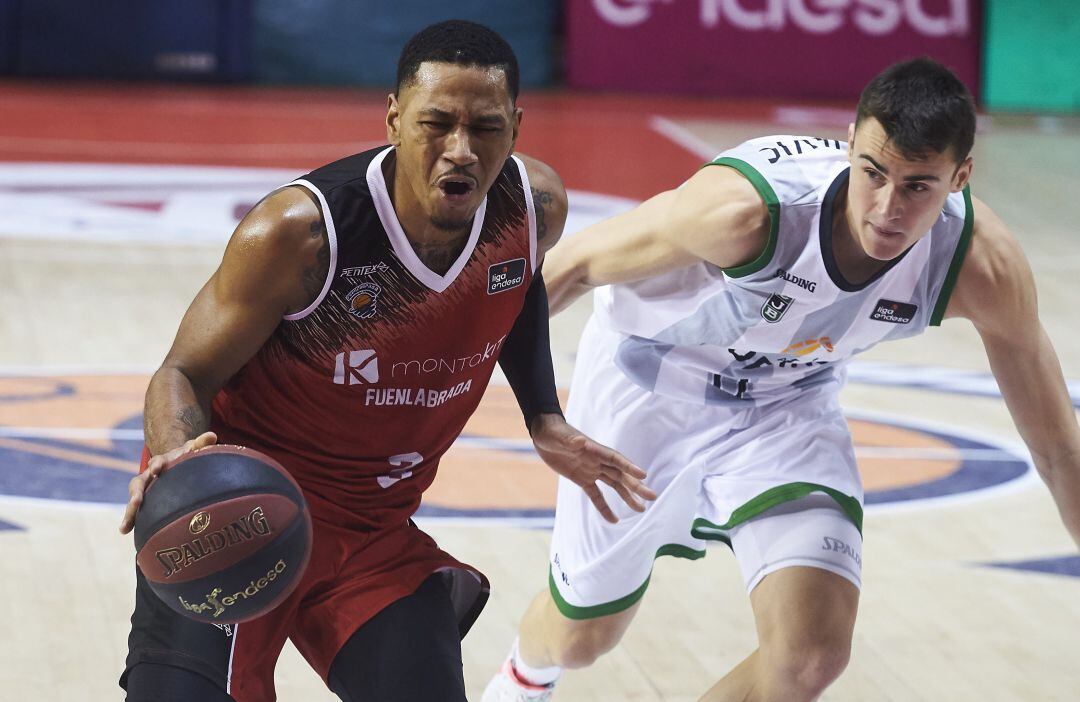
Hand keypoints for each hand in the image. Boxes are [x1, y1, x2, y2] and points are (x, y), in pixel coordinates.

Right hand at [118, 431, 217, 533]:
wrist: (174, 460)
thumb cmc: (187, 456)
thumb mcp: (193, 448)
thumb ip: (201, 443)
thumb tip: (212, 435)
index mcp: (162, 462)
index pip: (157, 462)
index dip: (157, 465)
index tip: (156, 470)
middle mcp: (149, 475)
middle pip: (139, 483)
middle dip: (136, 493)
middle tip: (136, 501)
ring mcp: (146, 488)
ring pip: (134, 498)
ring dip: (130, 511)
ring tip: (125, 525)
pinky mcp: (145, 500)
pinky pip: (136, 510)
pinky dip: (129, 520)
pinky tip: (124, 530)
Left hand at [529, 414, 656, 522]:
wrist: (544, 435)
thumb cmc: (553, 432)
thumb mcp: (559, 437)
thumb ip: (570, 441)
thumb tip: (580, 442)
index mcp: (594, 449)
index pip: (615, 459)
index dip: (629, 466)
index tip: (643, 475)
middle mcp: (597, 461)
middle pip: (621, 475)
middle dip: (636, 486)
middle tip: (652, 497)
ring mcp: (591, 470)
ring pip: (614, 485)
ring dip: (627, 496)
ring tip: (641, 509)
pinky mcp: (582, 479)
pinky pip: (596, 495)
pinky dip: (604, 507)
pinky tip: (614, 520)